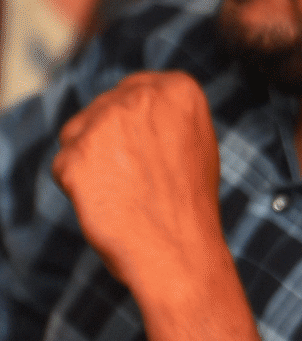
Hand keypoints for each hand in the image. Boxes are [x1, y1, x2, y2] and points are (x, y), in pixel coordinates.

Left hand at [52, 71, 222, 300]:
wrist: (180, 251)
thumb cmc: (190, 204)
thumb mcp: (196, 143)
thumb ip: (165, 115)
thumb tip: (129, 108)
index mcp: (179, 89)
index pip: (139, 91)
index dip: (140, 125)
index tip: (153, 153)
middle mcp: (140, 96)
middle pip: (105, 109)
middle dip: (113, 140)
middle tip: (140, 178)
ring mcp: (104, 123)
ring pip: (80, 134)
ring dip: (94, 161)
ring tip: (128, 191)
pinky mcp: (75, 154)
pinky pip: (66, 165)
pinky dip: (80, 188)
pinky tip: (110, 204)